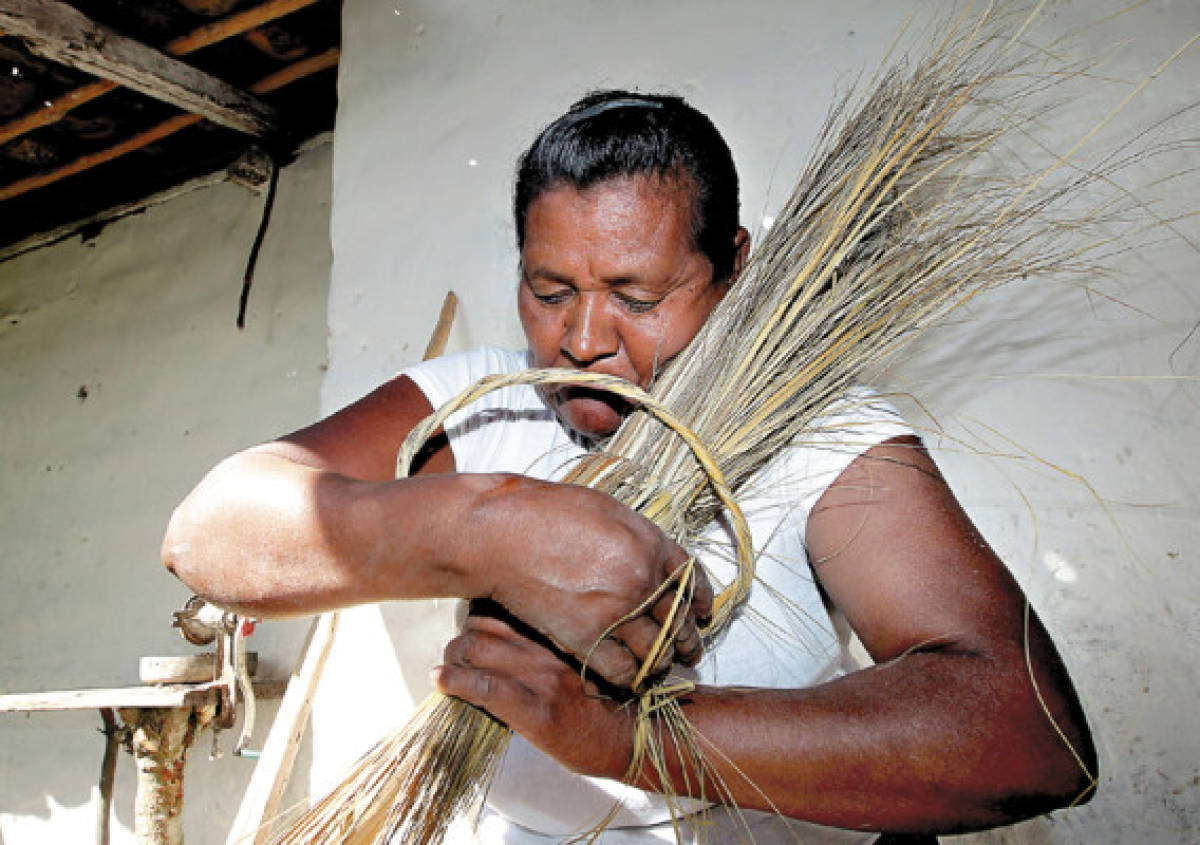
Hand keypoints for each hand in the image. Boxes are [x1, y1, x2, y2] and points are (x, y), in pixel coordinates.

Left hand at [433, 613, 635, 778]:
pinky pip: (484, 687)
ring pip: (475, 648)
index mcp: (560, 630)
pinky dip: (454, 682)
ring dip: (453, 659)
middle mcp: (549, 647)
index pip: (504, 603)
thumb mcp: (580, 654)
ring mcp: (542, 678)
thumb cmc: (607, 698)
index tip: (472, 629)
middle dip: (461, 637)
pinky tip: (442, 683)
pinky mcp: (536, 711)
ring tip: (449, 670)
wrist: (632, 737)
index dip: (478, 614)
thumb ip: (546, 639)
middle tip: (457, 656)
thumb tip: (501, 634)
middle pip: (482, 622)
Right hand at [467, 475, 712, 688]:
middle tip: (689, 651)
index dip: (701, 601)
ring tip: (661, 668)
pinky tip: (629, 678)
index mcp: (650, 546)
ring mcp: (616, 613)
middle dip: (687, 639)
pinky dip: (630, 679)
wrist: (501, 534)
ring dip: (662, 663)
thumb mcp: (607, 510)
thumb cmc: (547, 512)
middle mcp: (641, 582)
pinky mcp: (586, 639)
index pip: (692, 581)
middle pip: (679, 621)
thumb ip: (638, 537)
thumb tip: (654, 557)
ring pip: (657, 652)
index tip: (701, 614)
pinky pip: (623, 671)